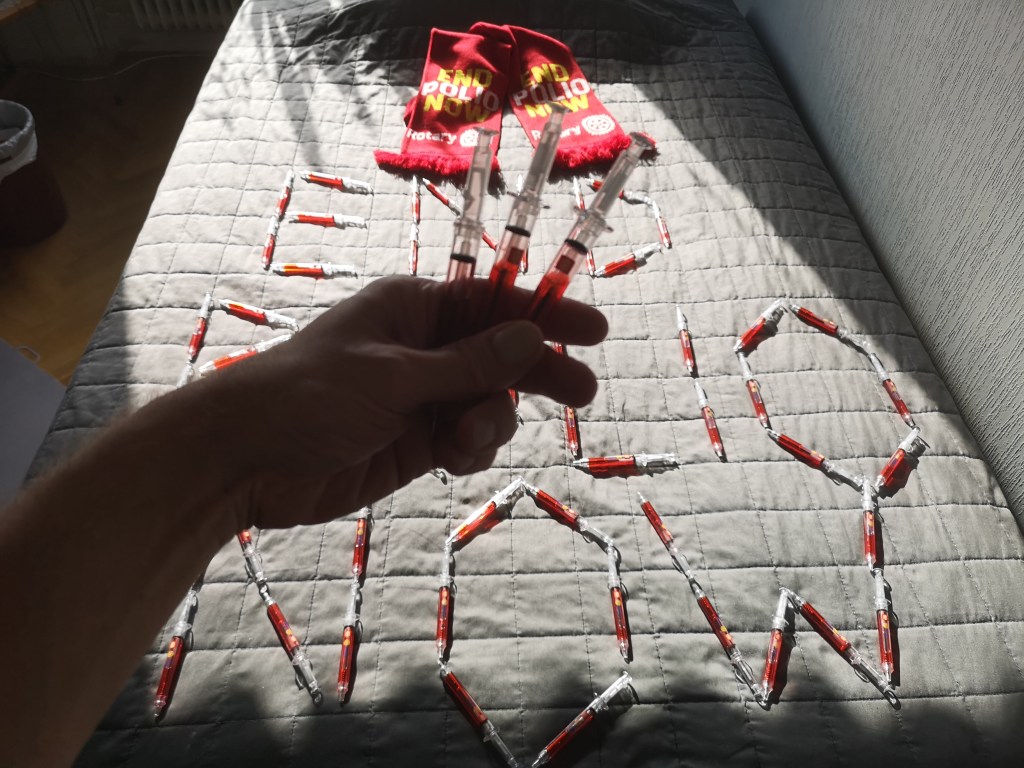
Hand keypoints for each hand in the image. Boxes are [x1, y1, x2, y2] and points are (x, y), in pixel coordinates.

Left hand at [201, 276, 607, 528]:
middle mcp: (424, 349)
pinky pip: (466, 440)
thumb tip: (529, 335)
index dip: (546, 314)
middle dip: (537, 373)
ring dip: (489, 422)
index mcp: (414, 310)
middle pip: (501, 355)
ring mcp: (422, 397)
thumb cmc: (308, 395)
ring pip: (488, 403)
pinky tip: (452, 458)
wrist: (247, 460)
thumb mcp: (392, 376)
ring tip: (463, 441)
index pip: (494, 304)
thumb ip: (465, 364)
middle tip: (581, 393)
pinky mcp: (417, 442)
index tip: (593, 330)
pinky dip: (470, 449)